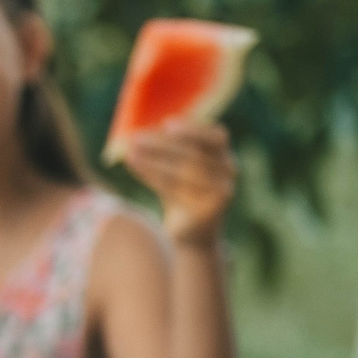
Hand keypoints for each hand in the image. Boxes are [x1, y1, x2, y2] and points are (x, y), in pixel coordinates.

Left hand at [119, 120, 239, 244]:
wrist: (193, 232)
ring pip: (183, 173)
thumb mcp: (178, 167)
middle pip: (195, 154)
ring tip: (129, 152)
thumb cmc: (182, 192)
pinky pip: (176, 191)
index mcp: (225, 155)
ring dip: (153, 161)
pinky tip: (133, 164)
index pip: (216, 136)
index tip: (166, 124)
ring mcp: (222, 191)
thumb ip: (167, 149)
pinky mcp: (209, 209)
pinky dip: (152, 176)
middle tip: (136, 138)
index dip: (193, 130)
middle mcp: (228, 171)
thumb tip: (135, 133)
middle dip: (163, 145)